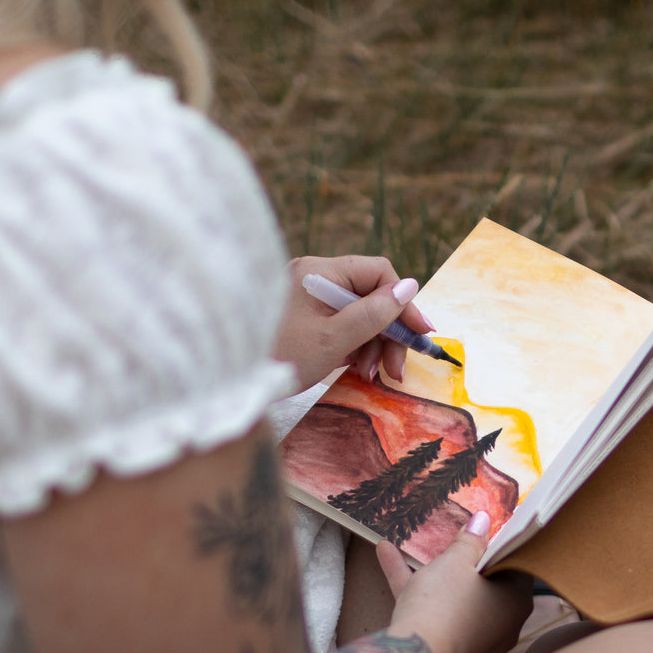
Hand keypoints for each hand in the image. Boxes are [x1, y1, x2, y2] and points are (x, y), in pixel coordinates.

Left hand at [273, 255, 435, 390]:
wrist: (232, 381)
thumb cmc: (279, 358)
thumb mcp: (333, 339)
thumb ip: (374, 314)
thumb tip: (410, 286)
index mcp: (318, 272)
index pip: (378, 274)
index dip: (403, 304)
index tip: (421, 334)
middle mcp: (313, 277)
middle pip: (369, 296)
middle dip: (387, 333)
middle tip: (396, 370)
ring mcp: (307, 298)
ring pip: (357, 314)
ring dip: (371, 344)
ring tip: (370, 375)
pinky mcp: (303, 318)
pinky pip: (340, 325)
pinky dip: (353, 346)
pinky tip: (356, 369)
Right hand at [379, 513, 534, 652]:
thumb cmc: (445, 604)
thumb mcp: (455, 562)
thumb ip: (469, 541)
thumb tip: (483, 520)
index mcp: (516, 601)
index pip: (517, 565)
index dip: (500, 543)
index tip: (487, 527)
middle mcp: (502, 624)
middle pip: (485, 583)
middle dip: (465, 559)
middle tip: (456, 535)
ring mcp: (475, 639)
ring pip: (456, 597)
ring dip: (432, 570)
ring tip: (413, 542)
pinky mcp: (448, 648)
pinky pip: (436, 612)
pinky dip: (416, 588)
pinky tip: (386, 553)